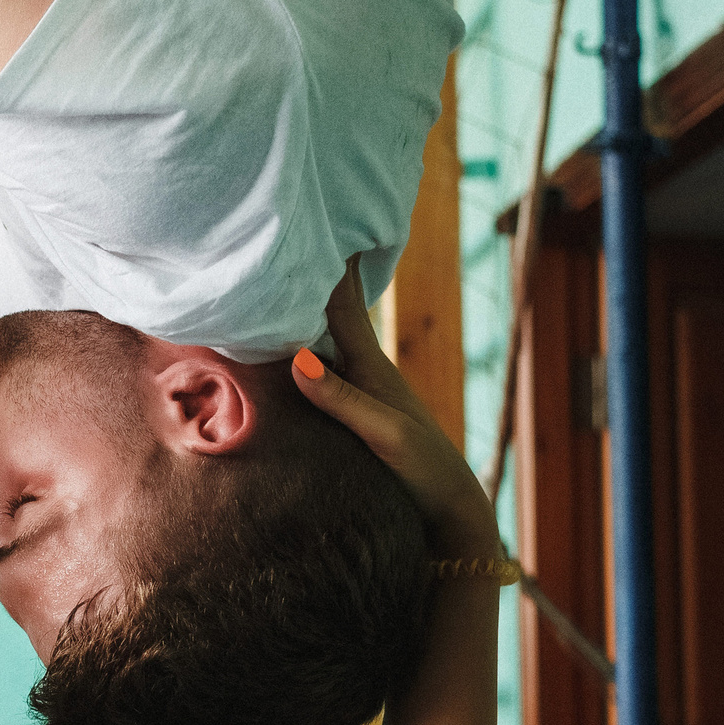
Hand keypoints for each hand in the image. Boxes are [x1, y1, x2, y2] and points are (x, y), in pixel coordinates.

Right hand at [291, 257, 500, 558]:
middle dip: (308, 274)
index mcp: (369, 365)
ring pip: (322, 337)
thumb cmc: (421, 470)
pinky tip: (285, 347)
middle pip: (328, 310)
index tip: (312, 216)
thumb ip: (342, 399)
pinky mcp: (352, 412)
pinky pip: (318, 368)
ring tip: (275, 279)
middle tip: (283, 234)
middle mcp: (362, 369)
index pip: (342, 302)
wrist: (448, 508)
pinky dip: (299, 347)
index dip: (328, 261)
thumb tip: (297, 358)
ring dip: (301, 308)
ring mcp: (357, 390)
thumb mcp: (383, 434)